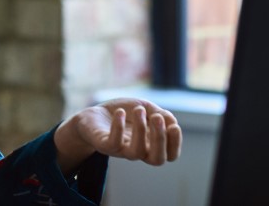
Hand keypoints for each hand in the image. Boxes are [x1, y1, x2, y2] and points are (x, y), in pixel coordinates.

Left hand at [53, 97, 181, 172]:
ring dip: (140, 129)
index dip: (175, 143)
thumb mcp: (145, 108)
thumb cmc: (122, 113)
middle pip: (157, 159)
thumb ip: (161, 115)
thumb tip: (172, 123)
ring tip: (138, 110)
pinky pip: (114, 143)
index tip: (173, 126)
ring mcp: (121, 150)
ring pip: (136, 153)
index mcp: (151, 144)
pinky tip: (119, 112)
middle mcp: (138, 150)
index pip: (169, 155)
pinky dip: (118, 127)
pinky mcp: (104, 146)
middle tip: (157, 117)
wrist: (93, 114)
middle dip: (160, 139)